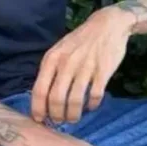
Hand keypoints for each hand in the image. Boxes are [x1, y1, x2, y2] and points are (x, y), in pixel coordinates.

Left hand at [32, 8, 134, 123]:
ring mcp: (86, 67)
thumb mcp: (60, 50)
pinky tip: (91, 106)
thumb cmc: (81, 40)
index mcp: (52, 58)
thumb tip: (43, 98)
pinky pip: (95, 96)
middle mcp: (67, 63)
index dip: (38, 109)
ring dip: (73, 115)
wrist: (108, 24)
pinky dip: (92, 106)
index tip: (41, 120)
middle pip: (56, 99)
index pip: (39, 90)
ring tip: (74, 118)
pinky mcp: (103, 71)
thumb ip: (51, 70)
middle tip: (60, 121)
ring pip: (75, 101)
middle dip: (56, 116)